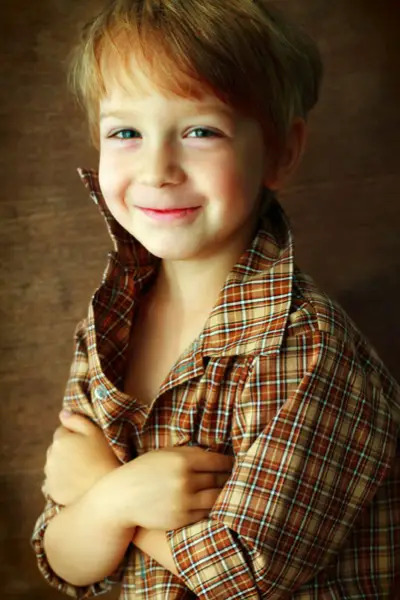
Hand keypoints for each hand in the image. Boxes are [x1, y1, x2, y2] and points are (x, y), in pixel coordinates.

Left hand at [43, 411, 119, 505]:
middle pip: (56, 448)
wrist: (106, 489)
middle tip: (85, 456)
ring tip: (82, 470)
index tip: (87, 442)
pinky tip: (76, 482)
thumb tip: (62, 413)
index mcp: (60, 439)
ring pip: (54, 464)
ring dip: (63, 465)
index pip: (62, 431)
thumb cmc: (104, 456)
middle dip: (66, 449)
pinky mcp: (52, 490)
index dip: (74, 435)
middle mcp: (50, 455)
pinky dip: (62, 480)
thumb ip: (77, 420)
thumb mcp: (95, 432)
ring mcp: (50, 474)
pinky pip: (54, 481)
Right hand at [106, 446, 233, 529]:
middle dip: (229, 478)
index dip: (229, 463)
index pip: (218, 461)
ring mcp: (183, 501)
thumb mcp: (164, 454)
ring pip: (216, 498)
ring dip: (224, 495)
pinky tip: (213, 504)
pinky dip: (211, 508)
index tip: (234, 464)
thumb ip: (190, 452)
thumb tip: (216, 454)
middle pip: (219, 479)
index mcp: (182, 460)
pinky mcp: (181, 519)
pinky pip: (205, 513)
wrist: (121, 497)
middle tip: (237, 477)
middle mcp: (185, 480)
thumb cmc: (144, 471)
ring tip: (229, 492)